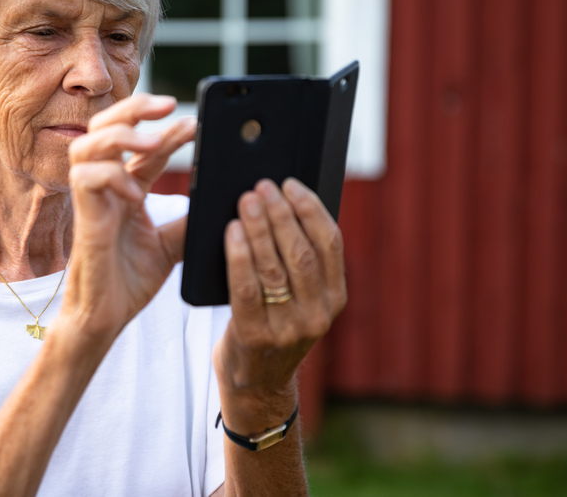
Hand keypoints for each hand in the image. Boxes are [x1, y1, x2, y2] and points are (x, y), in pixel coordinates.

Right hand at [60, 94, 196, 341]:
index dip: (169, 129)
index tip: (196, 124)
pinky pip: (86, 179)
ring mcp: (91, 200)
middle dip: (135, 109)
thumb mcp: (172, 244)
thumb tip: (224, 203)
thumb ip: (189, 220)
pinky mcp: (82, 218)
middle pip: (105, 126)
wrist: (106, 317)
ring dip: (121, 135)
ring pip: (87, 143)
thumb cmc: (130, 281)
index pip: (144, 145)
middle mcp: (105, 186)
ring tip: (153, 141)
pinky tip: (135, 193)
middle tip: (169, 105)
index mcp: (125, 187)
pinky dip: (111, 176)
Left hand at [213, 178, 346, 430]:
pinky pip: (247, 288)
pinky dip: (239, 255)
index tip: (291, 184)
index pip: (330, 243)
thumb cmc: (273, 324)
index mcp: (335, 298)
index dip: (311, 209)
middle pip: (301, 251)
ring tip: (245, 201)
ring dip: (258, 227)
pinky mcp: (256, 336)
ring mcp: (289, 329)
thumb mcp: (299, 298)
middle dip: (280, 213)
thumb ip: (298, 260)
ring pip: (274, 266)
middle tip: (262, 186)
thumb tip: (281, 203)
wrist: (255, 383)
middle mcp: (318, 314)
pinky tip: (231, 231)